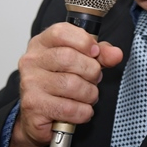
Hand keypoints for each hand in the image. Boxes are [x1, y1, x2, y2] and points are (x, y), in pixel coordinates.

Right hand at [9, 22, 122, 146]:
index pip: (61, 32)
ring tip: (88, 96)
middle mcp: (32, 61)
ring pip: (72, 85)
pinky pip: (69, 108)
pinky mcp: (34, 107)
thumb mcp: (81, 61)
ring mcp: (30, 84)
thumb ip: (100, 54)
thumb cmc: (60, 83)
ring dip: (90, 94)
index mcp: (41, 44)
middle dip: (91, 71)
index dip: (84, 41)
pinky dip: (83, 112)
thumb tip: (116, 54)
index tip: (95, 52)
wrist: (39, 115)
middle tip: (94, 79)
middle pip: (69, 58)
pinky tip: (81, 110)